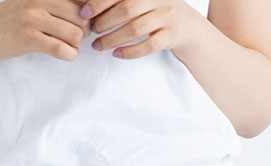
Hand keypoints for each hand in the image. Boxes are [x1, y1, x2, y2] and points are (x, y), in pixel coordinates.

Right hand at [0, 0, 91, 61]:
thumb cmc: (12, 18)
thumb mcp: (34, 1)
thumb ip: (56, 2)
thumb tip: (87, 9)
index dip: (89, 13)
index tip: (83, 23)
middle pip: (81, 17)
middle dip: (84, 31)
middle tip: (77, 38)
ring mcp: (33, 18)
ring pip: (74, 33)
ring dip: (77, 45)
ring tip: (71, 47)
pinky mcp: (28, 38)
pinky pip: (60, 48)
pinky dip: (70, 55)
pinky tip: (68, 55)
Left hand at [77, 0, 204, 58]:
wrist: (186, 25)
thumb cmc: (154, 11)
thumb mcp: (141, 0)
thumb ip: (120, 1)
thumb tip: (88, 5)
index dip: (100, 2)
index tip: (84, 13)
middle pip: (127, 9)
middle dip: (105, 22)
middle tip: (92, 31)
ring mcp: (166, 17)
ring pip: (135, 29)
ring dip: (112, 39)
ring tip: (98, 46)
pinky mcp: (170, 36)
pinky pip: (148, 46)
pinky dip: (129, 52)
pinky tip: (116, 54)